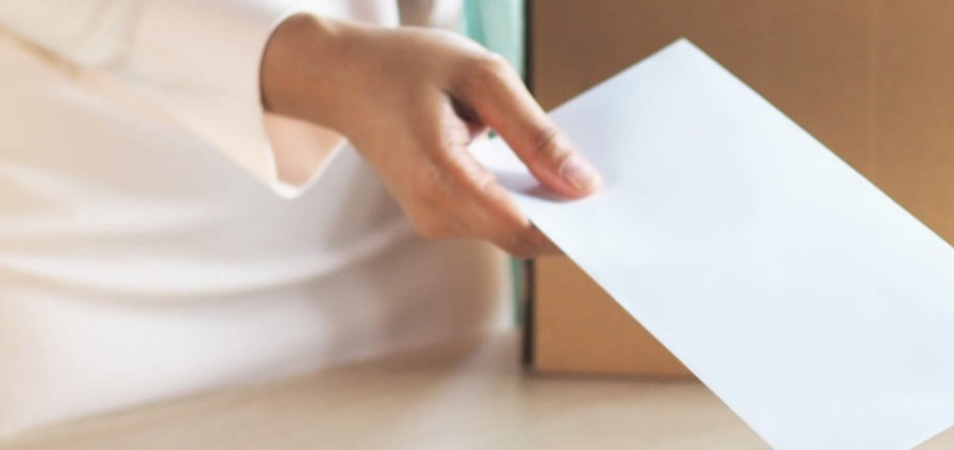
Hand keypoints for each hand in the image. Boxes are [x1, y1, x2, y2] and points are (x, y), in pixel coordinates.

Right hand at [260, 13, 599, 256]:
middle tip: (605, 185)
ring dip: (546, 210)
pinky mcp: (435, 216)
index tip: (611, 204)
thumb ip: (535, 132)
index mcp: (439, 175)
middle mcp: (432, 211)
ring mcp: (431, 219)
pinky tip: (538, 170)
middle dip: (566, 220)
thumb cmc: (409, 65)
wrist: (342, 77)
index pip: (522, 226)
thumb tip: (583, 183)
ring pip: (510, 234)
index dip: (572, 224)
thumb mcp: (482, 77)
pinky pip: (494, 221)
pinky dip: (523, 202)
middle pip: (521, 238)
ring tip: (573, 169)